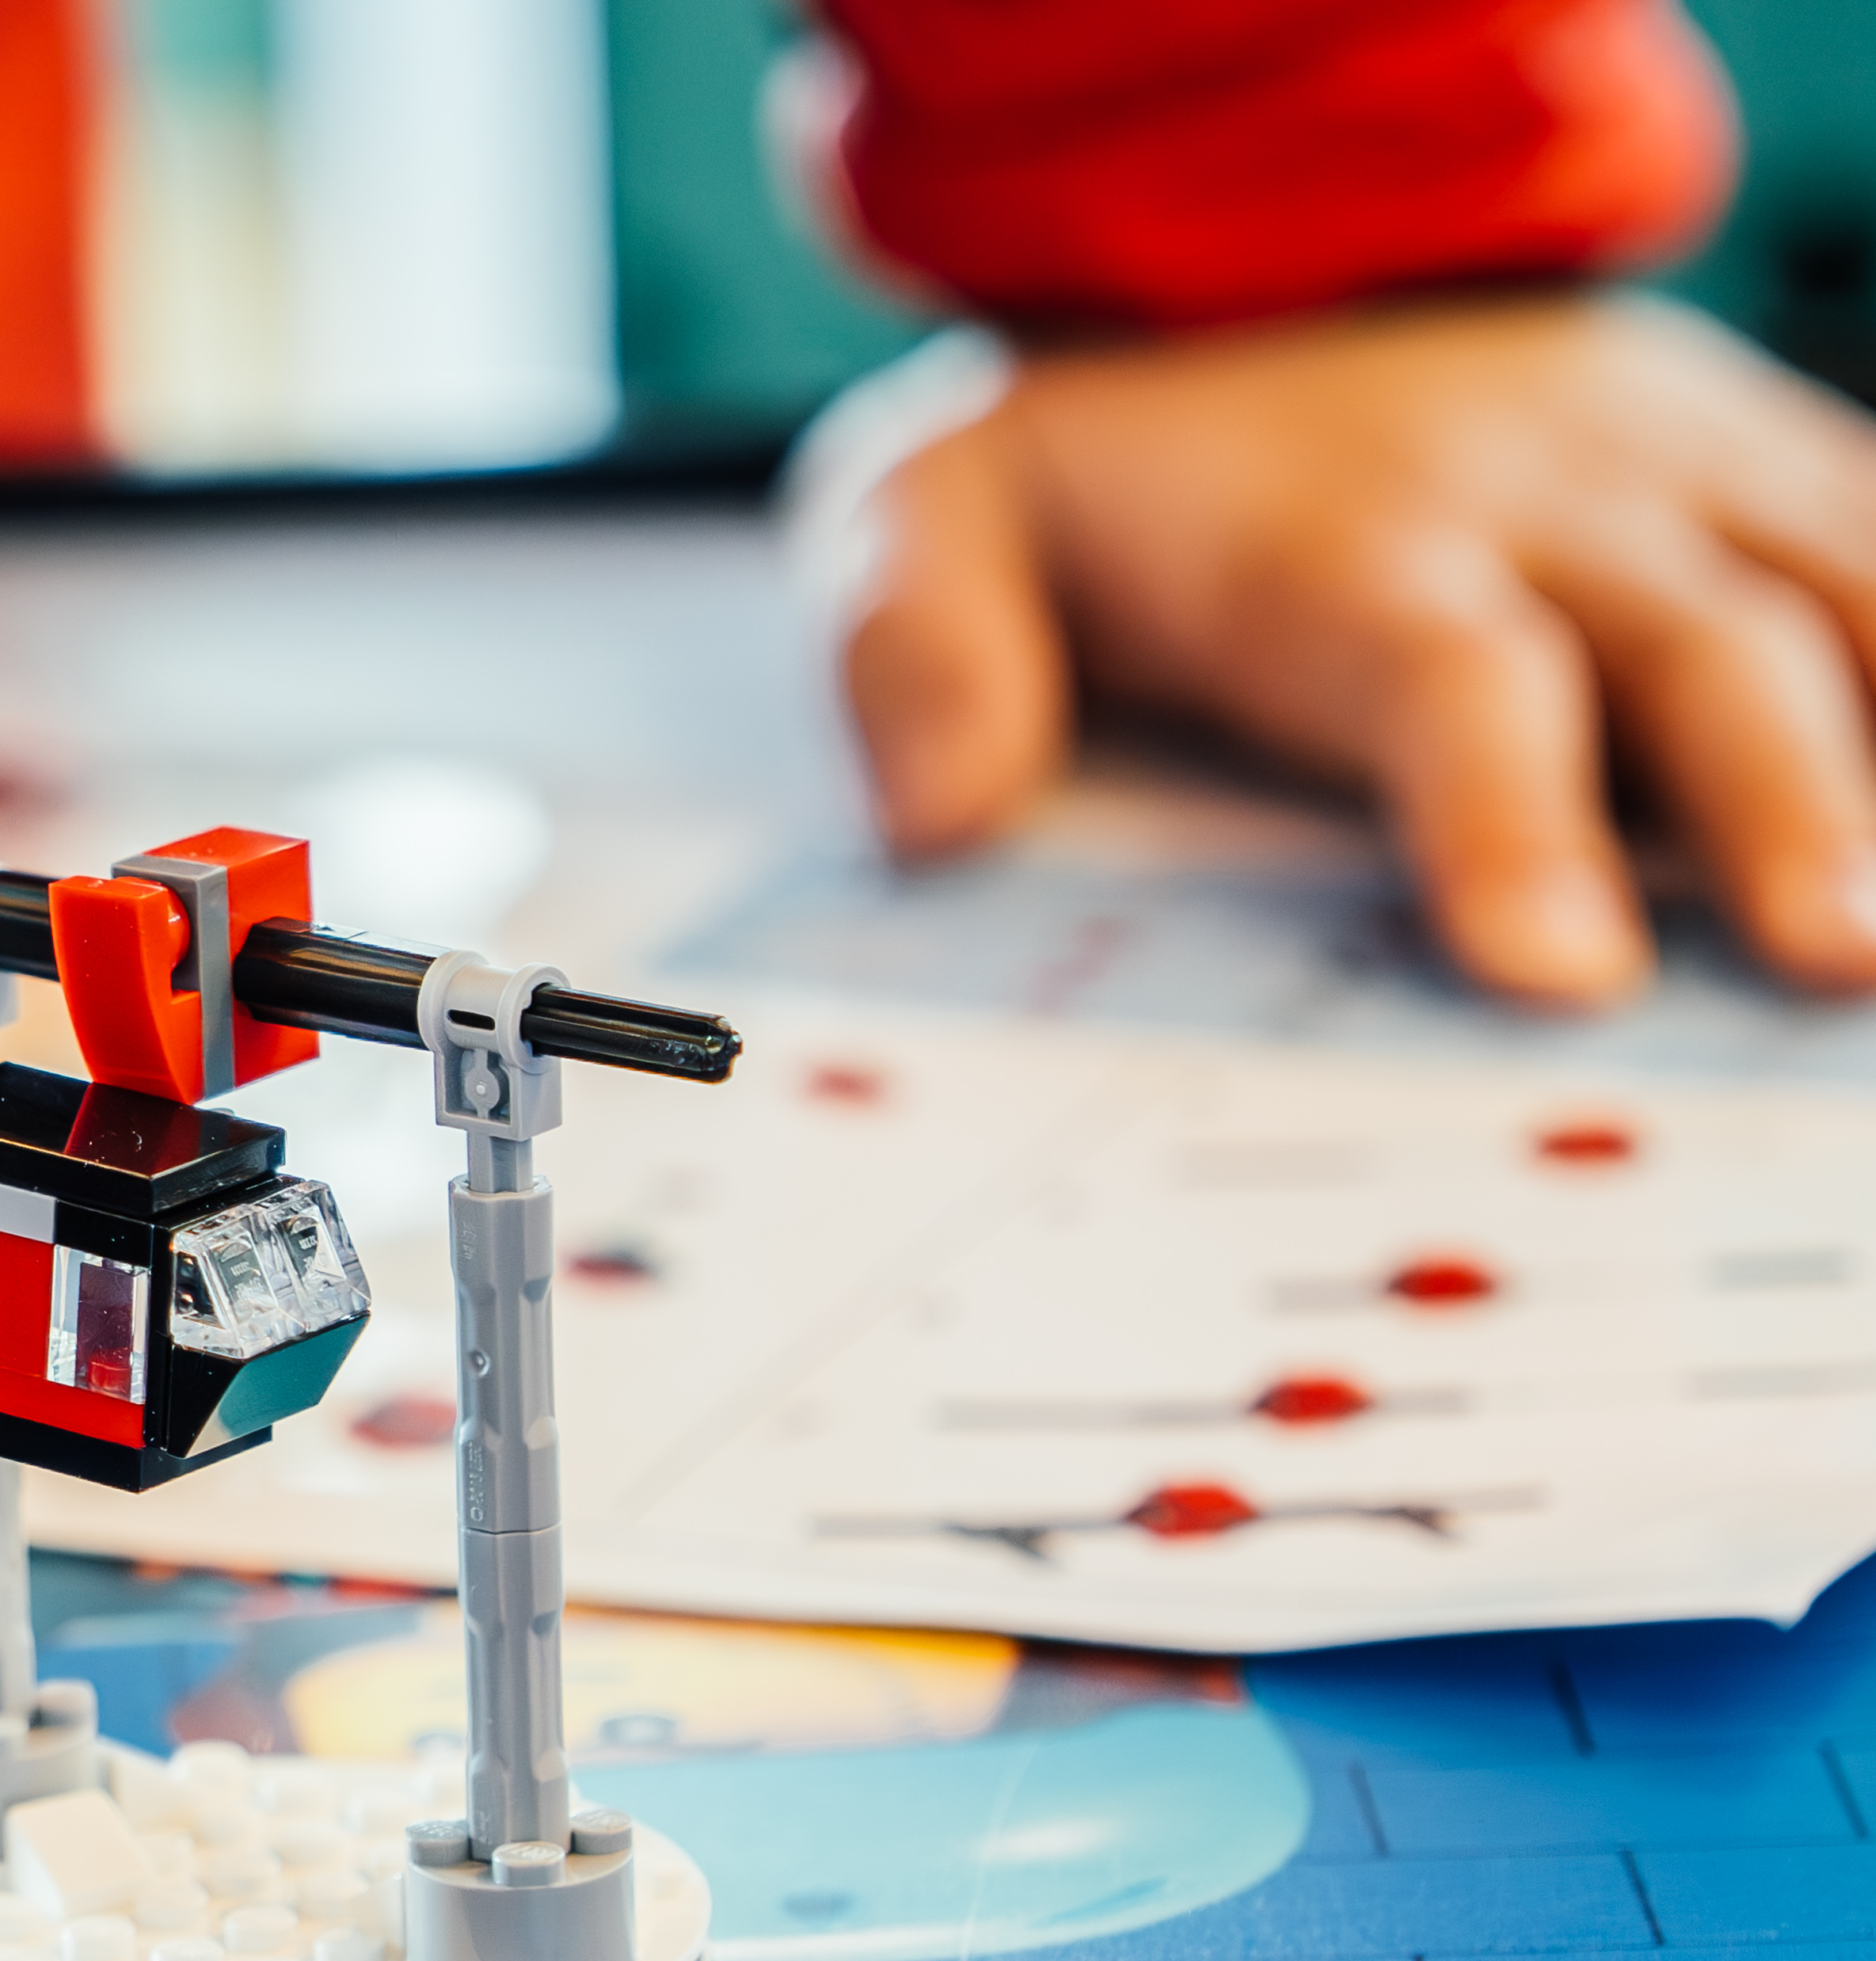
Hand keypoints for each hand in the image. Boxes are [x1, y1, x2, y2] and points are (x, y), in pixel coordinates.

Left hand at [842, 293, 1875, 1007]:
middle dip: (1778, 804)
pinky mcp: (1764, 466)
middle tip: (1828, 959)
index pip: (1441, 682)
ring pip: (1838, 595)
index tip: (1554, 970)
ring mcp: (1678, 472)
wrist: (1235, 251)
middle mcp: (1538, 499)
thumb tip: (935, 818)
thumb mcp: (932, 516)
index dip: (1504, 819)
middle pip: (1691, 652)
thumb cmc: (1093, 464)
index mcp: (1337, 545)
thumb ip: (916, 654)